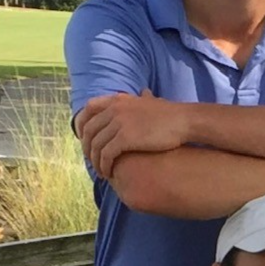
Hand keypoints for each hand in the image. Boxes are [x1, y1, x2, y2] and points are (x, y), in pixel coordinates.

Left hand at [75, 90, 191, 175]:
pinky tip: (109, 173)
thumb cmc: (170, 114)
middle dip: (87, 148)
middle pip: (89, 131)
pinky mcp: (125, 138)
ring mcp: (118, 123)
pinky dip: (104, 166)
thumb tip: (144, 92)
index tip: (84, 139)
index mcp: (118, 100)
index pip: (88, 109)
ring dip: (96, 161)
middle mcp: (114, 109)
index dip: (82, 125)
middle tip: (91, 161)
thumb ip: (142, 98)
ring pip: (96, 146)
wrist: (183, 120)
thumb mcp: (151, 100)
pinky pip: (106, 155)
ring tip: (101, 172)